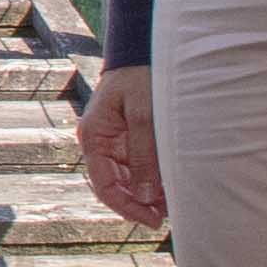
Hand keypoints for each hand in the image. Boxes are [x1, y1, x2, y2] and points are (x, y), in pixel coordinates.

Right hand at [75, 67, 164, 232]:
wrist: (145, 46)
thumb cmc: (141, 75)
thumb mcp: (144, 115)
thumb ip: (143, 156)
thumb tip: (143, 197)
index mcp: (94, 137)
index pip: (105, 186)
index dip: (127, 208)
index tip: (152, 220)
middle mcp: (99, 142)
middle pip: (116, 186)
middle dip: (140, 203)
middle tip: (167, 215)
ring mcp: (113, 141)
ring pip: (128, 179)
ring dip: (147, 193)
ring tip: (173, 202)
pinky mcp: (128, 137)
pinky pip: (137, 166)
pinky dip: (152, 178)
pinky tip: (170, 185)